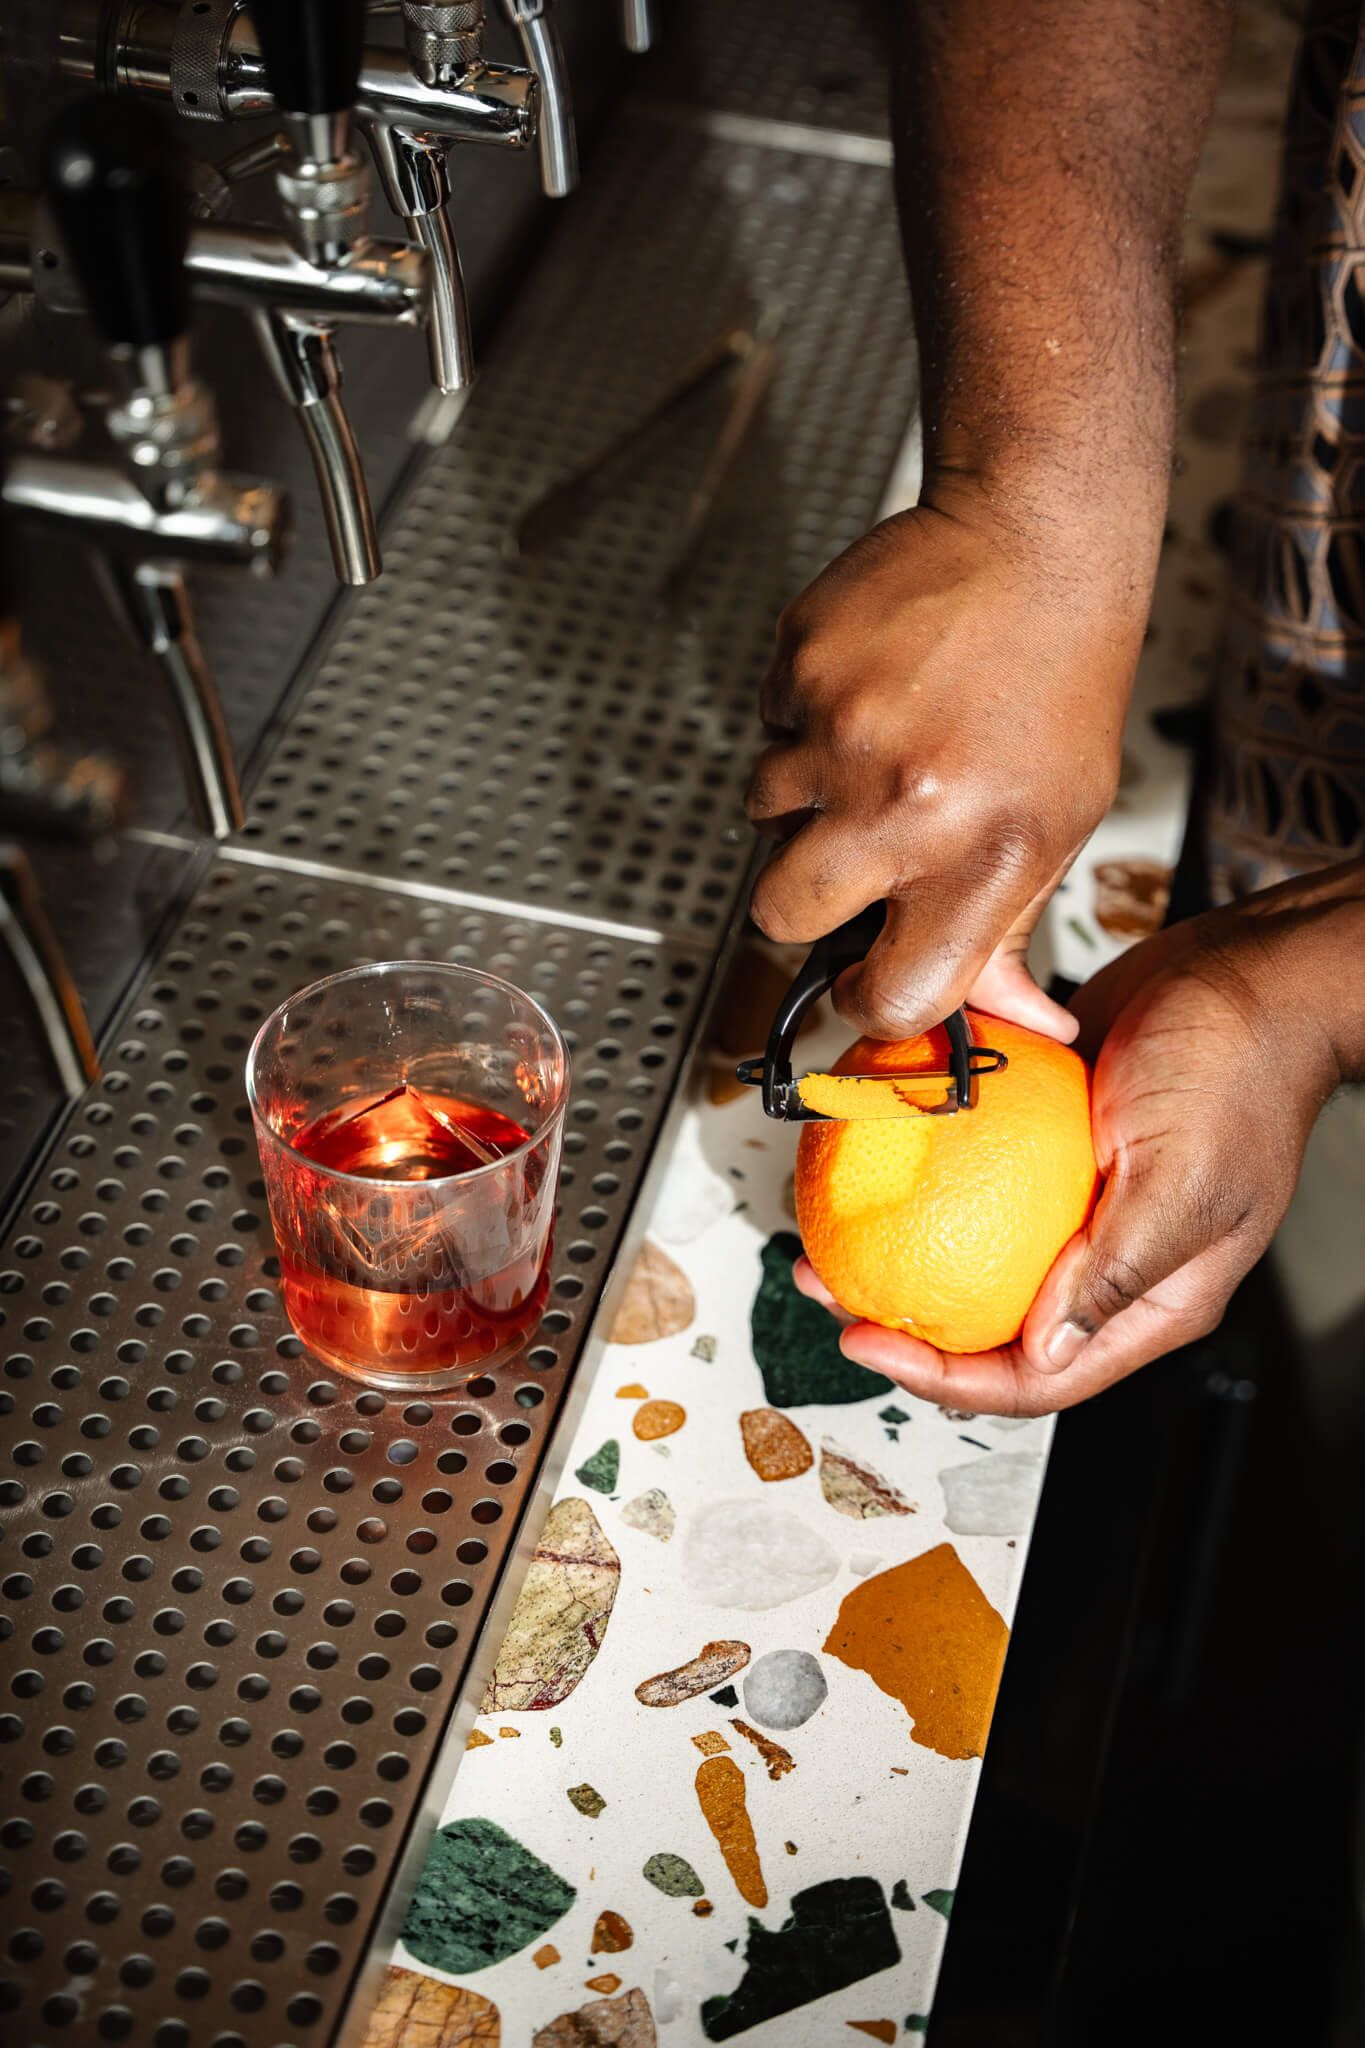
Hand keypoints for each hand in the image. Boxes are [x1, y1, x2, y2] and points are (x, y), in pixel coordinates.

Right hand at [746, 486, 1149, 1041]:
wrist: (1037, 540)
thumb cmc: (1059, 682)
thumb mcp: (1061, 822)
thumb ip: (1012, 927)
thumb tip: (1022, 1024)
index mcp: (980, 857)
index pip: (891, 993)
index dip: (866, 997)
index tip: (865, 976)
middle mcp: (904, 803)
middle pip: (780, 914)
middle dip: (802, 895)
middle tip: (848, 849)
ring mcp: (840, 732)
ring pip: (762, 812)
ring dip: (802, 795)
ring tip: (874, 744)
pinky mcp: (798, 667)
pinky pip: (767, 728)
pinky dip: (804, 719)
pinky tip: (869, 688)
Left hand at [795, 885, 1353, 1413]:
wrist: (1245, 971)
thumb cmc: (1240, 1071)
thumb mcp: (1181, 1181)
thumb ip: (1114, 1273)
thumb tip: (1044, 1350)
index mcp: (1148, 1299)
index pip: (1038, 1373)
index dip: (946, 1376)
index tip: (867, 1341)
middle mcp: (1103, 1261)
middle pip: (988, 1321)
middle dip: (902, 1321)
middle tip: (827, 1287)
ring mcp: (1069, 1201)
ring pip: (966, 1246)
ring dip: (894, 1243)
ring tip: (826, 1229)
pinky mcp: (1042, 1141)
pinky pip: (967, 1170)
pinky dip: (917, 1169)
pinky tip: (869, 1155)